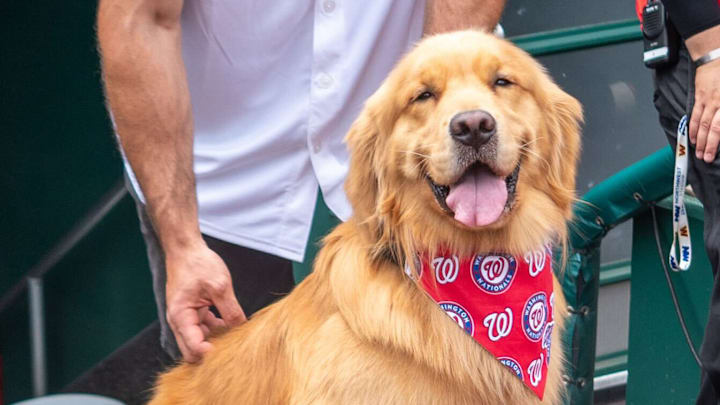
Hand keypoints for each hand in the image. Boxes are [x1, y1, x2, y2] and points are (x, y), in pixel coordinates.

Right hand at [165, 242, 246, 361]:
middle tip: (233, 347)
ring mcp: (185, 317)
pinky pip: (204, 329)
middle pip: (192, 351)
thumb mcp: (220, 285)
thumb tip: (241, 328)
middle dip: (210, 352)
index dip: (211, 353)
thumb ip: (230, 310)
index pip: (193, 347)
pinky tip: (231, 324)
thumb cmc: (198, 263)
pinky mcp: (193, 312)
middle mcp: (179, 321)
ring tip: (235, 335)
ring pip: (199, 341)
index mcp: (180, 316)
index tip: (229, 350)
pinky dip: (216, 329)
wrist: (186, 248)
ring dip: (215, 340)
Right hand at [689, 58, 719, 162]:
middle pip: (710, 128)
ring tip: (698, 152)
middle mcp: (717, 102)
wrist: (716, 55)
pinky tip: (692, 137)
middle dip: (707, 145)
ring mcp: (707, 100)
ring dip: (699, 140)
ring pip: (701, 124)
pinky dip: (693, 127)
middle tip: (706, 158)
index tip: (714, 154)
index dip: (716, 142)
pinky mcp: (699, 97)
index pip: (719, 127)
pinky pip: (694, 115)